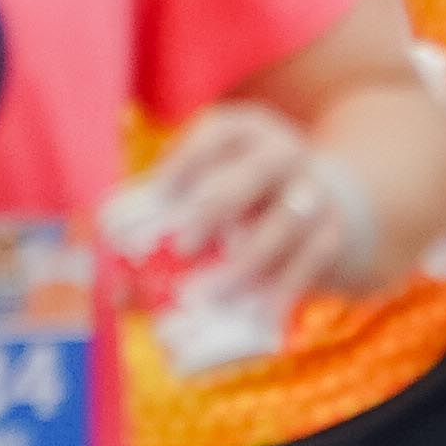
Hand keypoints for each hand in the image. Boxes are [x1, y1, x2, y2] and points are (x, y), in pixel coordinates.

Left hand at [146, 102, 364, 296]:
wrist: (333, 204)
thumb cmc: (245, 200)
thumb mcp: (212, 184)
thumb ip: (161, 218)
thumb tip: (113, 266)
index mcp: (246, 130)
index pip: (216, 135)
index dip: (184, 164)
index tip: (158, 196)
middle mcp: (283, 153)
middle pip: (248, 178)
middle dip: (212, 212)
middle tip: (181, 248)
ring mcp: (314, 193)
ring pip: (280, 228)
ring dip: (241, 266)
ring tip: (205, 295)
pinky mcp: (333, 234)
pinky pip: (307, 265)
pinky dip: (278, 291)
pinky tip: (253, 315)